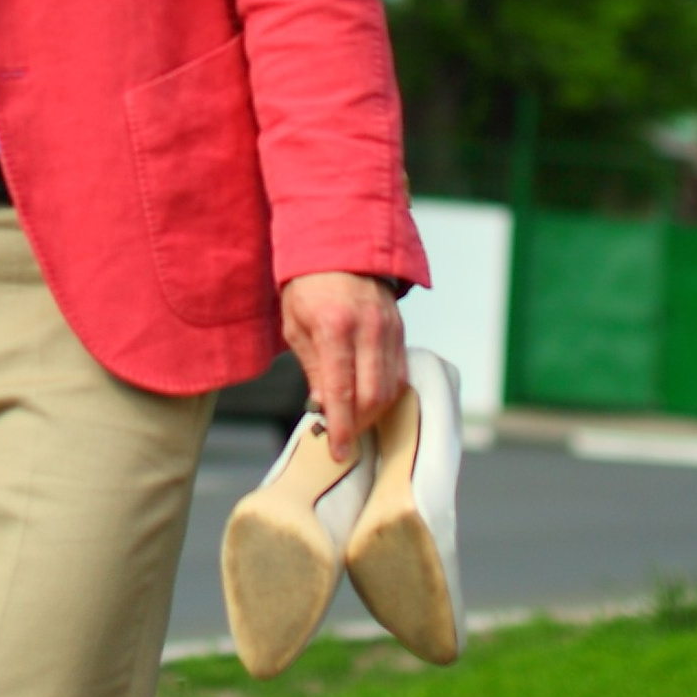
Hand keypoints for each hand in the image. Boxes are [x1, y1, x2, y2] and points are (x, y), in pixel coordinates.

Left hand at [281, 271, 405, 461]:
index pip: (342, 392)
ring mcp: (390, 330)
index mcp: (335, 328)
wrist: (339, 244)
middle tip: (342, 437)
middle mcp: (369, 330)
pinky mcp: (400, 330)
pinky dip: (386, 394)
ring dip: (372, 413)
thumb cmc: (308, 286)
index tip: (337, 452)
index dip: (341, 428)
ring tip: (352, 421)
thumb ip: (313, 368)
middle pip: (373, 397)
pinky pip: (399, 373)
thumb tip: (325, 408)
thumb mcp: (296, 325)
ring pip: (391, 389)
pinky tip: (368, 400)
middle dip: (358, 425)